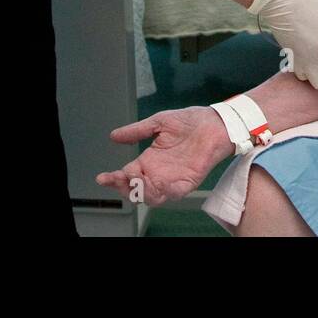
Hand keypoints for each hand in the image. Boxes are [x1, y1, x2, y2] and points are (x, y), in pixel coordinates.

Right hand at [95, 107, 233, 205]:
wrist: (215, 122)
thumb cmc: (190, 121)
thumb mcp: (158, 122)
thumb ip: (137, 131)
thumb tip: (114, 136)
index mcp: (150, 159)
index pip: (127, 175)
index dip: (114, 179)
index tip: (102, 177)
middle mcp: (159, 172)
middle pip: (136, 190)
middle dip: (123, 188)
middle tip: (119, 178)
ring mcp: (172, 178)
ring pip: (151, 196)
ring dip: (140, 192)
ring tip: (135, 180)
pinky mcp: (188, 181)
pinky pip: (173, 193)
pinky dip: (163, 193)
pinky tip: (155, 185)